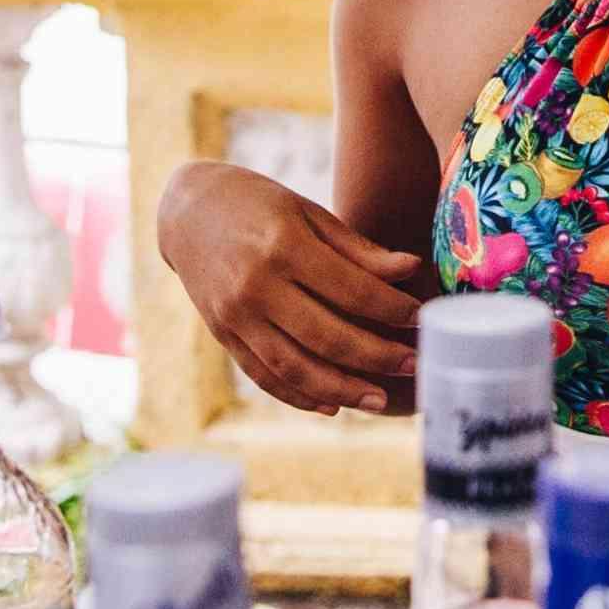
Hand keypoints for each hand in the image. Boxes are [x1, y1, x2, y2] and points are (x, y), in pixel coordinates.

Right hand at [154, 159, 424, 414]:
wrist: (187, 210)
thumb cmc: (258, 202)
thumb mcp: (308, 211)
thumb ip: (358, 248)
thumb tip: (411, 270)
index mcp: (284, 245)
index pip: (351, 289)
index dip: (391, 309)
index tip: (421, 318)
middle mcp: (256, 285)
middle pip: (326, 335)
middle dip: (375, 357)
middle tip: (413, 366)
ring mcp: (235, 315)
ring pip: (293, 367)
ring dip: (340, 389)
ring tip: (378, 401)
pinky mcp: (222, 335)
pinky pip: (263, 375)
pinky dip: (297, 395)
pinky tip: (331, 405)